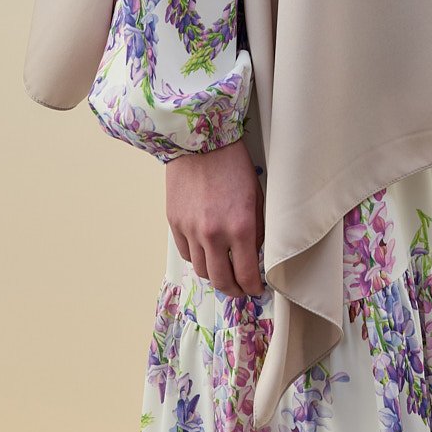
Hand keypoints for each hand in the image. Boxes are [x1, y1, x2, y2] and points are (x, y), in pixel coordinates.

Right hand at [165, 137, 265, 297]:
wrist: (199, 140)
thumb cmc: (232, 163)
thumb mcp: (256, 195)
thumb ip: (257, 228)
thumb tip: (254, 253)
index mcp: (240, 226)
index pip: (246, 274)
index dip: (253, 287)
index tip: (257, 288)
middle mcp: (213, 234)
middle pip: (222, 281)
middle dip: (235, 290)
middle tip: (241, 289)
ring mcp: (191, 230)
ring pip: (202, 271)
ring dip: (215, 276)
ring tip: (224, 272)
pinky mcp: (174, 224)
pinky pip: (186, 253)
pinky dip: (197, 258)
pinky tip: (207, 252)